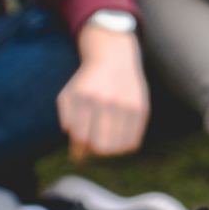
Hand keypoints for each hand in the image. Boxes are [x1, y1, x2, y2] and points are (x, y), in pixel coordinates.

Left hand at [58, 24, 148, 160]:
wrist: (114, 58)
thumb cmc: (87, 83)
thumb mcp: (69, 95)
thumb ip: (67, 119)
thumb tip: (77, 151)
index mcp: (85, 97)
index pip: (81, 138)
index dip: (79, 146)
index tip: (81, 144)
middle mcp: (106, 101)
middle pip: (101, 146)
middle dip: (95, 149)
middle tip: (95, 143)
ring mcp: (126, 105)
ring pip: (118, 147)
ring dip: (110, 149)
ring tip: (107, 139)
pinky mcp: (141, 109)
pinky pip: (133, 142)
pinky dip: (124, 145)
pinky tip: (119, 135)